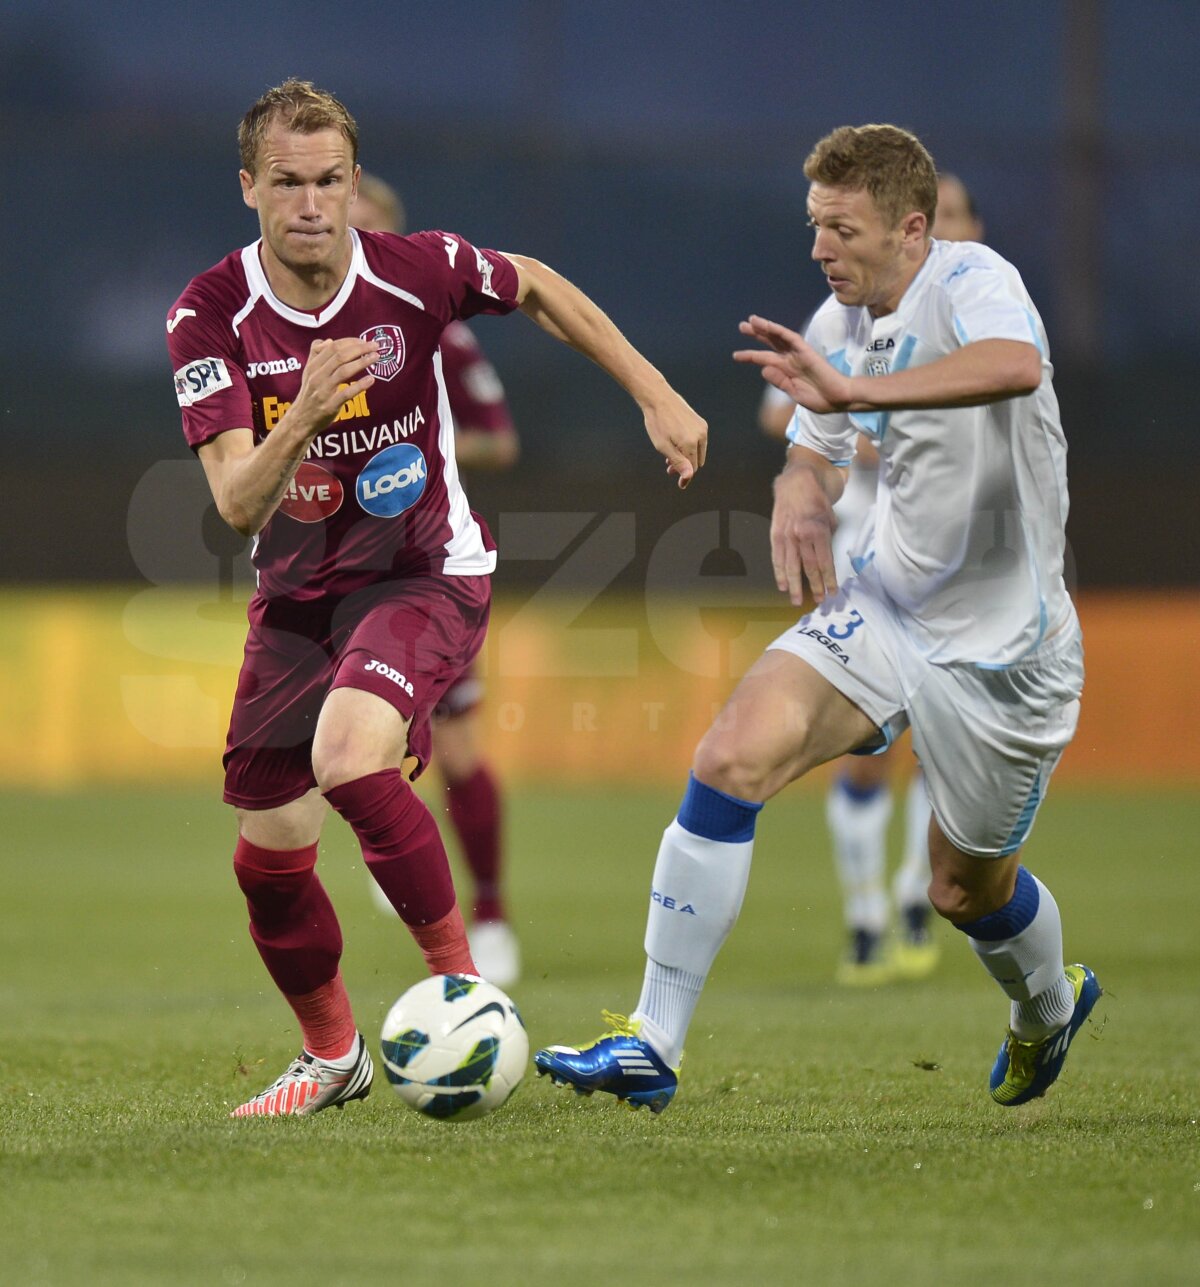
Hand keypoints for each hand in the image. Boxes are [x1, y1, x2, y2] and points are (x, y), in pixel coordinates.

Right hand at [291, 337, 378, 433]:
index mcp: (313, 366)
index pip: (333, 347)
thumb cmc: (309, 393)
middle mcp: (317, 376)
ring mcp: (323, 391)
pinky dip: (359, 386)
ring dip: (362, 362)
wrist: (301, 419)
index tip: (364, 341)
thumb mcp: (308, 372)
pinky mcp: (330, 406)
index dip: (350, 342)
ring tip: (376, 358)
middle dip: (360, 349)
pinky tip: (371, 379)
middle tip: (375, 346)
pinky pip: (346, 394)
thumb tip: (329, 340)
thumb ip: (316, 354)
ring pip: (343, 372)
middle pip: (340, 356)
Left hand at [644, 390, 707, 489]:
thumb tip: (689, 476)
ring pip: (697, 451)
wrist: (658, 397)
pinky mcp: (700, 422)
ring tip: (669, 457)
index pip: (692, 468)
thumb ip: (677, 462)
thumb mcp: (663, 446)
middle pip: (696, 461)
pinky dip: (689, 446)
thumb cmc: (657, 422)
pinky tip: (676, 445)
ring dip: (686, 457)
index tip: (680, 485)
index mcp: (691, 443)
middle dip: (684, 467)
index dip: (685, 477)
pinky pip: (698, 441)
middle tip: (669, 468)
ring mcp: (702, 428)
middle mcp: (700, 435)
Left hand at [734, 315, 852, 413]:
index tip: (736, 355)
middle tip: (741, 326)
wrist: (838, 400)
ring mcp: (798, 354)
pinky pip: (791, 338)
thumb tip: (762, 369)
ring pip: (779, 337)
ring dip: (765, 328)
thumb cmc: (820, 399)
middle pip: (771, 343)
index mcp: (787, 370)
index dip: (750, 356)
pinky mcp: (806, 351)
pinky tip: (767, 325)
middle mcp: (791, 359)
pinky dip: (779, 331)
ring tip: (751, 321)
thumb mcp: (794, 392)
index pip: (765, 359)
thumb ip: (780, 381)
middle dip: (756, 334)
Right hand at [771, 463, 838, 605]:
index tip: (832, 592)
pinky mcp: (775, 535)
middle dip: (815, 586)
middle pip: (809, 567)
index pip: (825, 561)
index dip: (829, 579)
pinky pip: (777, 558)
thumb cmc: (816, 497)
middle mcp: (801, 535)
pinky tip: (782, 585)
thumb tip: (825, 555)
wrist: (796, 481)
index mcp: (818, 530)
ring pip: (791, 566)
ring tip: (797, 600)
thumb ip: (828, 537)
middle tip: (819, 601)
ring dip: (795, 586)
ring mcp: (787, 536)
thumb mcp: (830, 516)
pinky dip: (779, 573)